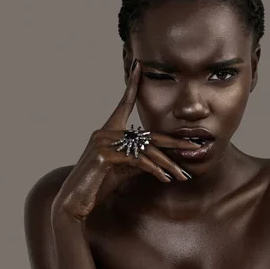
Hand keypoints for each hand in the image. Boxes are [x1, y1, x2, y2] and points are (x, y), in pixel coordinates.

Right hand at [51, 59, 200, 222]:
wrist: (74, 202)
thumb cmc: (99, 184)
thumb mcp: (124, 169)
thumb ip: (141, 159)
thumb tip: (163, 159)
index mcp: (108, 131)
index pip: (123, 103)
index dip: (132, 85)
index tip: (139, 66)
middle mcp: (104, 132)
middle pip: (147, 135)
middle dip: (174, 142)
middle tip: (194, 146)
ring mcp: (103, 142)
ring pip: (146, 150)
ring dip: (167, 164)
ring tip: (182, 175)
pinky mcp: (104, 156)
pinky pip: (138, 161)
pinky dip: (154, 170)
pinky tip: (165, 179)